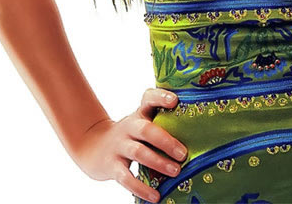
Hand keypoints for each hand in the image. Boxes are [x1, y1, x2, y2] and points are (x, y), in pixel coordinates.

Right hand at [71, 88, 187, 202]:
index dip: (160, 97)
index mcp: (139, 115)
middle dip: (166, 141)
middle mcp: (128, 127)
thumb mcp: (140, 124)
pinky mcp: (112, 165)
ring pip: (138, 152)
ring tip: (176, 172)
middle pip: (145, 130)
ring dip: (158, 162)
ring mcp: (119, 146)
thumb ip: (161, 126)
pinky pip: (126, 177)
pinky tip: (155, 196)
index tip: (175, 101)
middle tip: (183, 154)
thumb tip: (198, 139)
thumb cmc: (129, 136)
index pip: (148, 98)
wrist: (93, 146)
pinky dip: (141, 188)